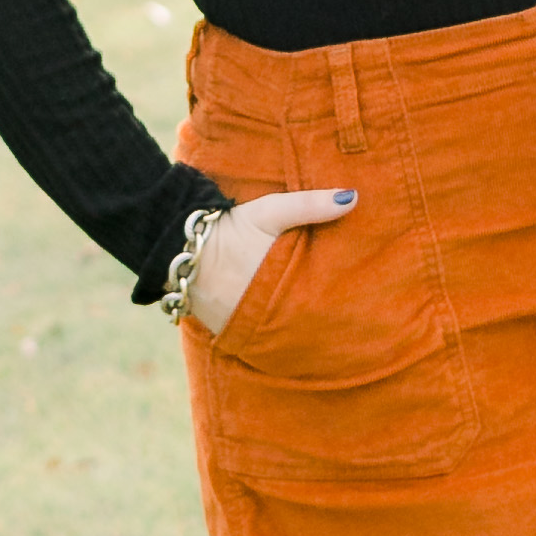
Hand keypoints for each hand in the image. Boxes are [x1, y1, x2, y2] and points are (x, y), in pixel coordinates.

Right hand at [185, 182, 357, 337]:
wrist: (176, 245)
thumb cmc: (229, 227)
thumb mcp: (270, 211)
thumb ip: (310, 205)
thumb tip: (353, 198)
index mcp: (279, 286)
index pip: (317, 303)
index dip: (339, 304)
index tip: (360, 303)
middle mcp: (264, 312)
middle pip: (302, 324)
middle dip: (321, 323)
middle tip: (347, 322)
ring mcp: (243, 325)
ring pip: (280, 334)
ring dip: (296, 331)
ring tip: (321, 331)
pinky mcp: (225, 330)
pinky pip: (255, 337)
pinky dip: (269, 332)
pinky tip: (285, 331)